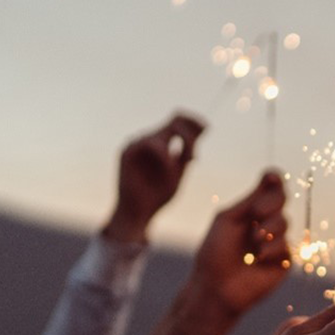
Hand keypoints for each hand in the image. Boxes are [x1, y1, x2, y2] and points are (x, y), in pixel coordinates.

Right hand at [104, 113, 204, 242]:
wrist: (139, 214)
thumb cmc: (159, 196)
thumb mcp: (179, 172)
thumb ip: (187, 152)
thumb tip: (203, 128)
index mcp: (162, 142)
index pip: (178, 120)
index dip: (194, 120)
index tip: (207, 127)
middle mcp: (149, 139)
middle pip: (174, 121)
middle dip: (190, 135)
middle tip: (196, 153)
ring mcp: (137, 143)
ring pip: (164, 133)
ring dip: (181, 146)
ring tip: (187, 163)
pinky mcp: (127, 151)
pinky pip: (151, 143)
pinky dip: (165, 156)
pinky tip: (171, 168)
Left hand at [192, 172, 290, 313]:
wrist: (216, 287)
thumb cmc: (215, 253)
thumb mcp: (228, 219)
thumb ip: (251, 199)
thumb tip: (270, 175)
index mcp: (250, 211)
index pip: (270, 188)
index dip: (273, 179)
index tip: (270, 177)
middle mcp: (265, 223)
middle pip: (281, 198)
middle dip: (270, 203)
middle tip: (255, 214)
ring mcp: (276, 241)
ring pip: (284, 222)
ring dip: (268, 229)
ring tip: (253, 242)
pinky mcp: (284, 260)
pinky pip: (286, 245)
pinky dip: (272, 248)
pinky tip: (258, 259)